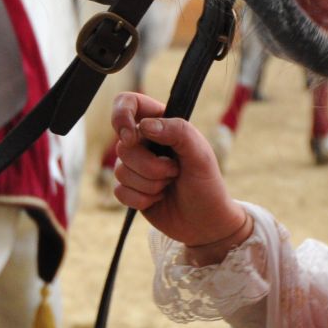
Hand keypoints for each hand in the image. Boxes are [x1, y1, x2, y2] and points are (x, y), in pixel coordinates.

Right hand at [109, 92, 251, 263]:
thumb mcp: (201, 155)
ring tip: (170, 186)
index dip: (122, 116)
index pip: (129, 103)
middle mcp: (145, 143)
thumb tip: (144, 126)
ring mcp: (135, 167)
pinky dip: (142, 199)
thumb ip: (178, 132)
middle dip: (150, 166)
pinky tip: (158, 199)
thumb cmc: (208, 186)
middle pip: (123, 147)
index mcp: (162, 124)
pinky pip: (119, 192)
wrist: (206, 224)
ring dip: (149, 185)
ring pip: (120, 171)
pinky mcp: (130, 190)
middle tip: (174, 172)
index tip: (132, 136)